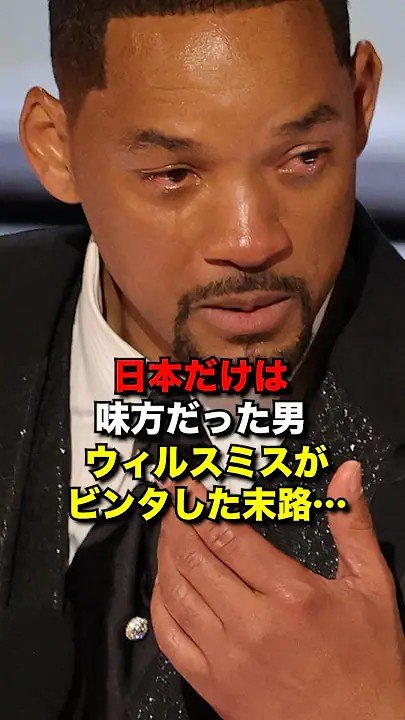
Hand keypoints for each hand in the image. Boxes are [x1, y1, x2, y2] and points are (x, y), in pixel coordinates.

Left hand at [150, 461, 404, 718]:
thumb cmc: (369, 664)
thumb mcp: (371, 586)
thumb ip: (351, 524)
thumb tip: (347, 475)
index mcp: (291, 595)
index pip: (226, 534)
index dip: (198, 504)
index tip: (186, 486)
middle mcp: (254, 625)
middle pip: (194, 558)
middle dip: (177, 521)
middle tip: (173, 501)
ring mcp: (228, 659)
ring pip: (176, 593)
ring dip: (165, 554)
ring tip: (168, 531)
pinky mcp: (214, 686)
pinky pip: (170, 638)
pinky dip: (160, 604)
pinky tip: (165, 584)